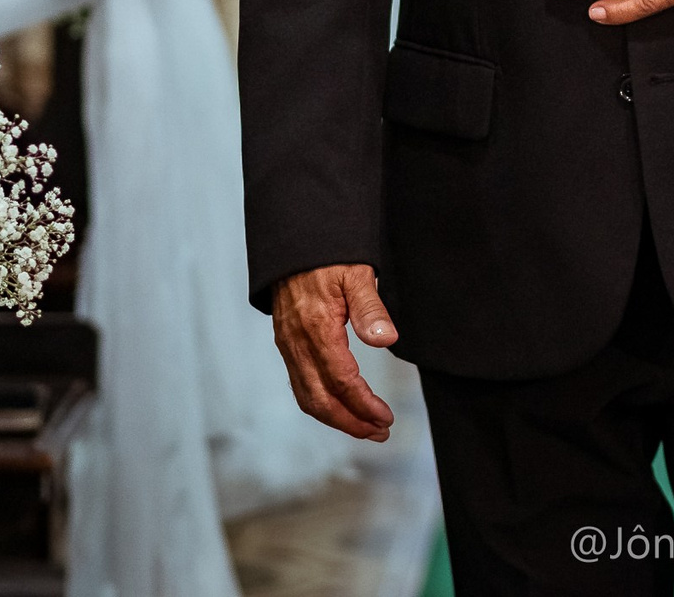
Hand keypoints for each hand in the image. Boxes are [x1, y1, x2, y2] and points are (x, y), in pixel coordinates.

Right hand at [271, 264, 397, 440]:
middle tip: (379, 432)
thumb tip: (387, 341)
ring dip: (336, 418)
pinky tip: (340, 406)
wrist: (294, 242)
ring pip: (307, 397)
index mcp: (316, 328)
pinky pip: (300, 383)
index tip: (385, 417)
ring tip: (366, 427)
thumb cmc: (328, 255)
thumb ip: (371, 309)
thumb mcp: (357, 273)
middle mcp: (297, 342)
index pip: (341, 379)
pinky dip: (321, 403)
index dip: (363, 404)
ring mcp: (288, 345)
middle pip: (320, 399)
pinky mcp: (287, 344)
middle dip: (350, 422)